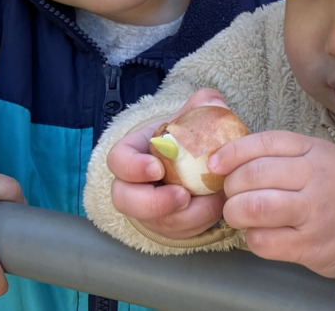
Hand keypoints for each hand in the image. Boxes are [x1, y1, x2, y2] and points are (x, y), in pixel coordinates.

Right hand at [106, 89, 229, 239]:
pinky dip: (198, 225)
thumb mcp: (191, 117)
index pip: (118, 161)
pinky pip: (177, 233)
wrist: (194, 162)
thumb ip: (201, 105)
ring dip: (183, 218)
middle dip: (153, 203)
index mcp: (132, 153)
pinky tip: (216, 208)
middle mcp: (132, 185)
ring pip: (153, 223)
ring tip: (211, 203)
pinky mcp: (166, 226)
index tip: (157, 167)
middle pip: (125, 201)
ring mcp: (147, 210)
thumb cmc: (186, 137)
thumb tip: (211, 101)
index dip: (133, 167)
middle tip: (182, 196)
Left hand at [209, 131, 334, 278]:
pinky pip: (264, 241)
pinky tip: (260, 233)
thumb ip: (277, 154)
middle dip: (231, 186)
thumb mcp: (314, 156)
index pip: (264, 143)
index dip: (232, 152)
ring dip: (236, 212)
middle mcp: (315, 178)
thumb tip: (225, 157)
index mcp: (313, 150)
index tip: (214, 163)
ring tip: (239, 213)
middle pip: (254, 175)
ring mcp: (314, 213)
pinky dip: (252, 237)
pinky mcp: (311, 245)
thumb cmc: (334, 186)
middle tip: (232, 193)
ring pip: (255, 208)